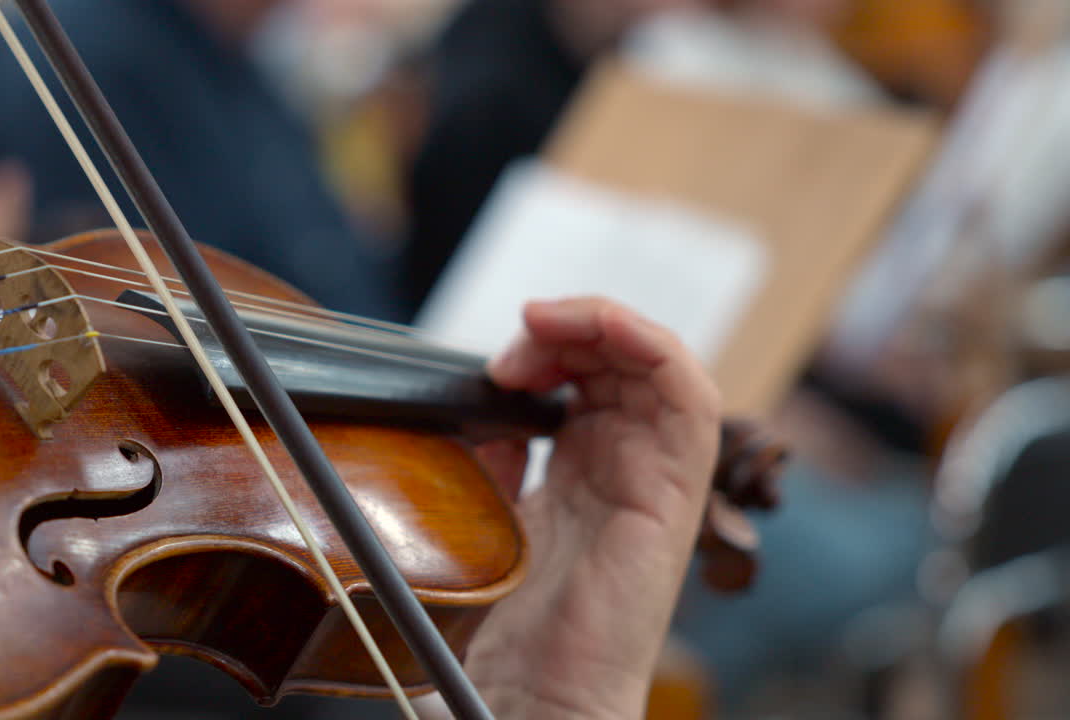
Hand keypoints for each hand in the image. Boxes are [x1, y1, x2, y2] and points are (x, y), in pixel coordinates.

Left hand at [463, 297, 720, 718]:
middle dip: (570, 328)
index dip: (552, 344)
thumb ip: (494, 462)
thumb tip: (485, 412)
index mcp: (586, 469)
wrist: (539, 695)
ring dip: (603, 325)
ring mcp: (656, 476)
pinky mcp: (673, 492)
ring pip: (660, 364)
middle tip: (516, 342)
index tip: (497, 359)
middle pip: (623, 359)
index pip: (591, 373)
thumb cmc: (514, 630)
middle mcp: (628, 465)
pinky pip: (688, 398)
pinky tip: (598, 328)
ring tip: (544, 326)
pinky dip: (649, 345)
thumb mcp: (488, 518)